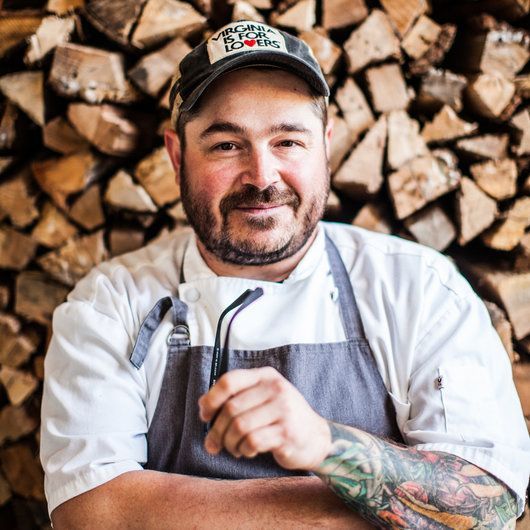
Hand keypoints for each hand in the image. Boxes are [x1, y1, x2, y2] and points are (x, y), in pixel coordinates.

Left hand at [198, 367, 331, 470]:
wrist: (316, 437)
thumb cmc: (282, 417)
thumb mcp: (262, 398)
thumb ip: (235, 397)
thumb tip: (202, 405)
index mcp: (266, 376)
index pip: (229, 381)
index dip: (211, 399)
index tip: (205, 416)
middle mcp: (275, 388)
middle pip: (231, 408)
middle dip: (217, 430)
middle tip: (214, 443)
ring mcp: (283, 409)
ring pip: (239, 427)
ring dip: (229, 442)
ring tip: (233, 448)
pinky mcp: (286, 432)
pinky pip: (252, 442)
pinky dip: (244, 450)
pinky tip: (248, 451)